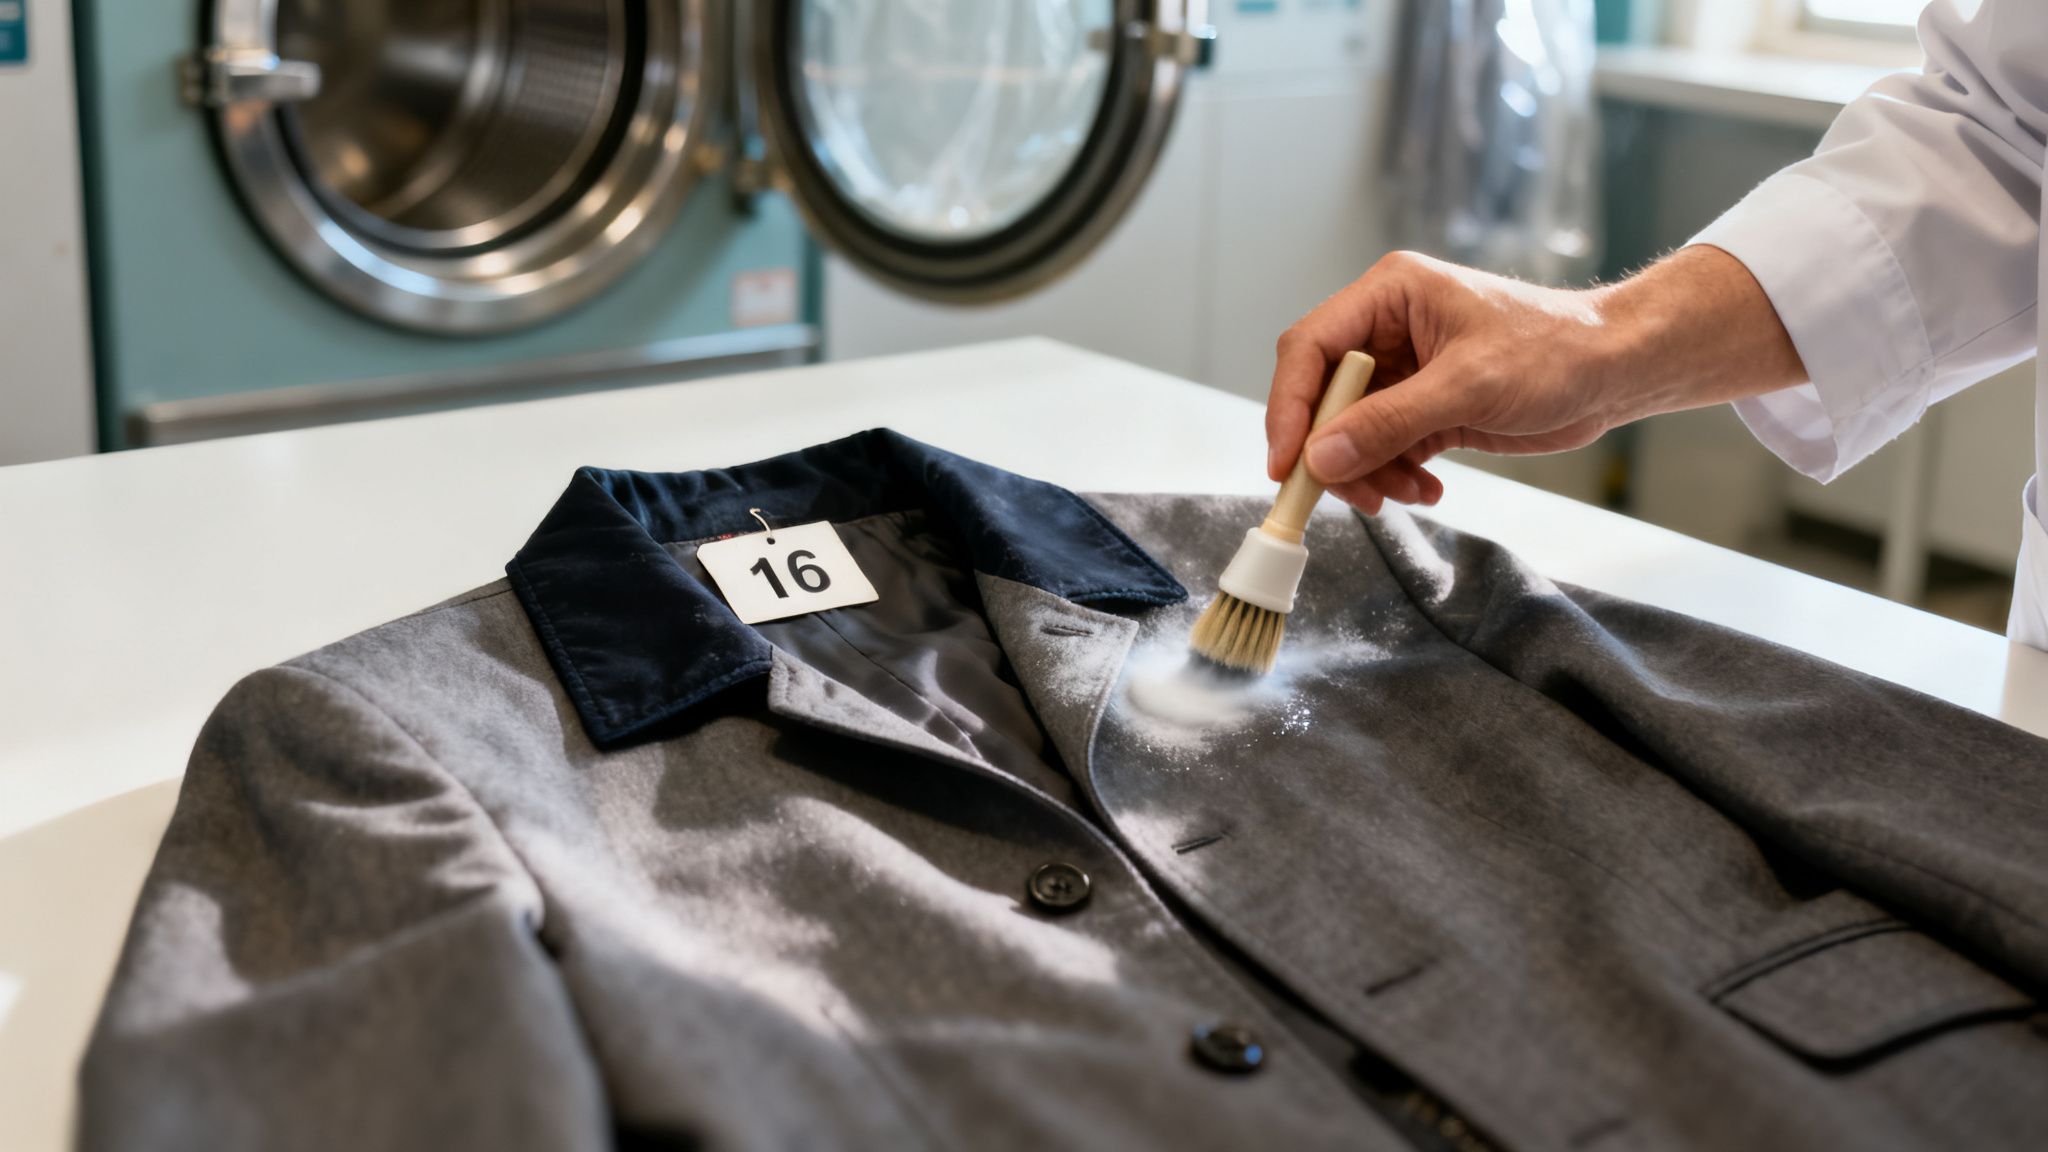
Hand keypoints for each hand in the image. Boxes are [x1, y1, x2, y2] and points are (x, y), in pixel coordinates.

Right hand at [1265, 246, 1807, 513]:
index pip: (1310, 348)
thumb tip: (1321, 458)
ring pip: (1350, 431)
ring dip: (1368, 472)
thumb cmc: (1556, 351)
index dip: (1290, 408)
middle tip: (1348, 494)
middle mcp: (1388, 330)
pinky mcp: (1425, 406)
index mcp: (1389, 295)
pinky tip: (1427, 490)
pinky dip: (1396, 477)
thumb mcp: (1468, 386)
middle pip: (1323, 396)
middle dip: (1332, 451)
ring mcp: (1405, 370)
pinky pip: (1384, 448)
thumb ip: (1388, 423)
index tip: (1288, 463)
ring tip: (1404, 494)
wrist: (1616, 371)